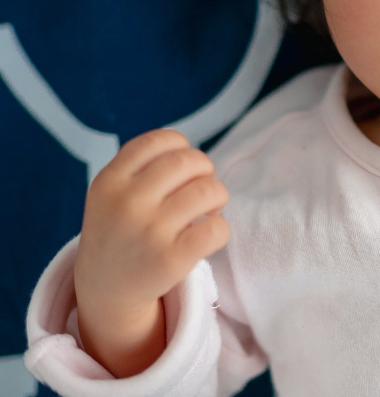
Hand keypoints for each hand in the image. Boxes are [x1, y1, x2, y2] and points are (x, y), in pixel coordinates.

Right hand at [74, 129, 229, 374]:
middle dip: (205, 171)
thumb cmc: (122, 230)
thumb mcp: (112, 192)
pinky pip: (218, 228)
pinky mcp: (171, 259)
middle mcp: (127, 202)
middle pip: (190, 161)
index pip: (161, 141)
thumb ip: (143, 166)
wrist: (106, 289)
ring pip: (209, 190)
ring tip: (207, 211)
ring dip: (217, 197)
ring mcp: (149, 231)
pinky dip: (221, 229)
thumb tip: (194, 156)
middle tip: (199, 190)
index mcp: (110, 180)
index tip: (181, 168)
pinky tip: (207, 235)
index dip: (182, 148)